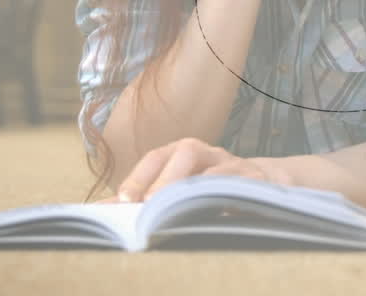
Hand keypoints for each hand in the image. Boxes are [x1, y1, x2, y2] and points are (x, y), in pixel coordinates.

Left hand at [111, 137, 292, 202]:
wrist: (264, 182)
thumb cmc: (210, 187)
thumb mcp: (179, 187)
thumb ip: (144, 196)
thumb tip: (101, 210)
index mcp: (184, 152)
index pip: (157, 156)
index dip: (140, 175)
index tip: (124, 200)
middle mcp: (209, 153)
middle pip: (186, 152)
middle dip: (166, 179)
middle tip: (148, 205)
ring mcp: (236, 165)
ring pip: (216, 168)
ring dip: (198, 188)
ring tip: (180, 209)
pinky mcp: (258, 181)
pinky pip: (245, 186)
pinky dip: (230, 198)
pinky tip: (218, 213)